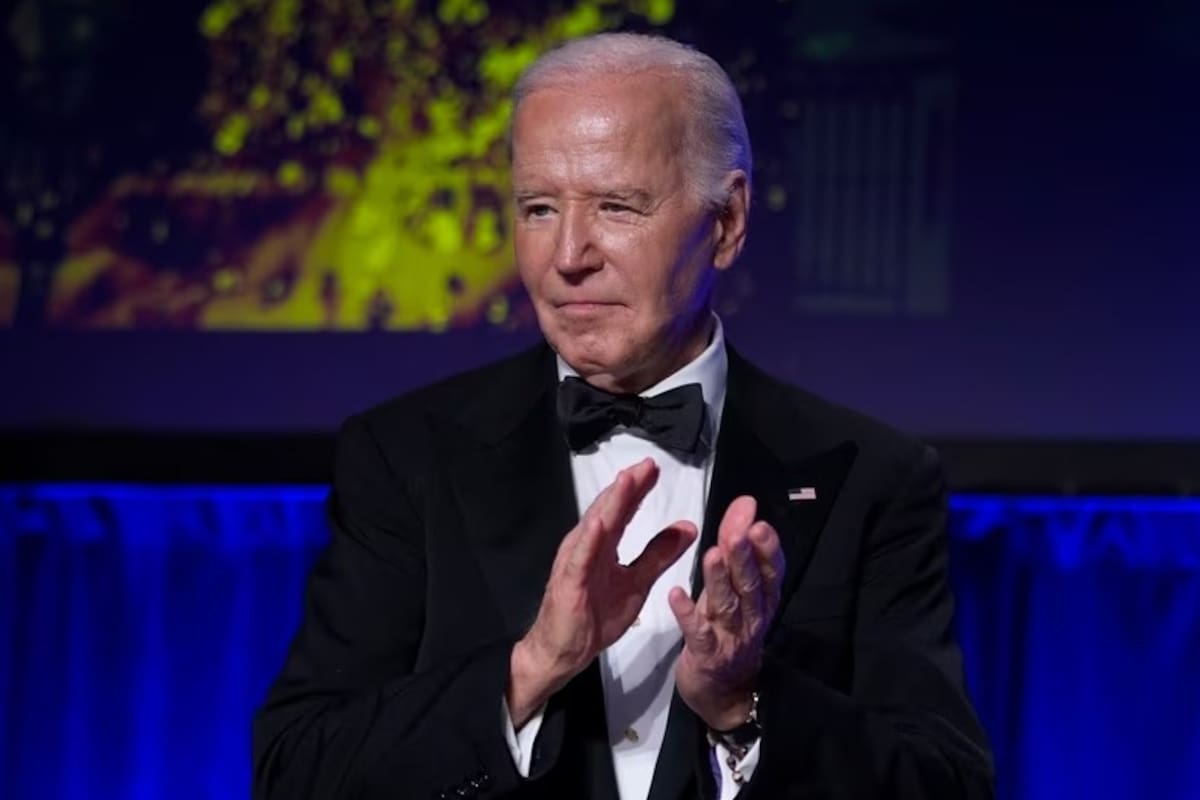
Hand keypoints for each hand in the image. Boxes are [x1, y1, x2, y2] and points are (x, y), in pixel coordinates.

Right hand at [508, 458, 696, 725]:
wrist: (564, 651)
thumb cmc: (595, 616)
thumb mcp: (637, 583)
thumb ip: (659, 555)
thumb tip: (689, 527)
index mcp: (604, 544)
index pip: (623, 511)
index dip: (639, 489)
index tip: (655, 467)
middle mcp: (587, 545)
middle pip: (609, 510)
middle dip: (628, 487)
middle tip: (648, 464)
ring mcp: (575, 561)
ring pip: (595, 527)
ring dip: (609, 504)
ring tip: (626, 480)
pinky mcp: (569, 582)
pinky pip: (580, 559)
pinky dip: (589, 540)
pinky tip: (599, 524)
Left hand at [669, 495, 784, 729]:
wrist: (721, 690)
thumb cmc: (726, 627)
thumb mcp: (734, 587)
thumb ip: (737, 547)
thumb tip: (745, 503)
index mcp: (762, 598)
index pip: (770, 571)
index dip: (767, 549)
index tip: (759, 524)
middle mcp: (752, 616)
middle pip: (750, 585)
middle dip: (744, 557)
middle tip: (737, 532)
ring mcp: (730, 637)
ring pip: (727, 606)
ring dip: (719, 580)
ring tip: (712, 555)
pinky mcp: (706, 655)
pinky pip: (697, 634)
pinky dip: (687, 613)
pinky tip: (675, 594)